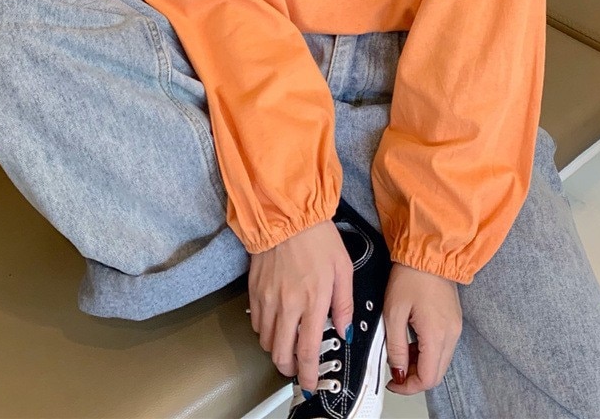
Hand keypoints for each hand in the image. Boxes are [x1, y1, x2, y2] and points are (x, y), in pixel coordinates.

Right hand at [247, 218, 353, 393]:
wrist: (288, 215)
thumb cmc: (318, 237)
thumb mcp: (344, 268)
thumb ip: (345, 303)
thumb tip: (345, 330)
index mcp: (313, 301)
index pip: (308, 351)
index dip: (308, 374)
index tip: (310, 383)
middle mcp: (287, 305)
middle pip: (280, 354)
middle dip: (289, 368)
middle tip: (298, 368)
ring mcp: (267, 299)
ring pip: (266, 341)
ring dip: (276, 349)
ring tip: (288, 344)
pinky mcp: (254, 290)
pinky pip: (256, 322)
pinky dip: (264, 330)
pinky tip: (276, 322)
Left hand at [382, 262, 462, 394]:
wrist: (429, 252)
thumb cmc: (410, 276)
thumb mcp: (394, 312)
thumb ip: (395, 346)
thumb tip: (398, 371)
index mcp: (437, 334)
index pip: (428, 378)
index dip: (409, 386)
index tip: (392, 381)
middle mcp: (451, 334)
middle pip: (437, 373)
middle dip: (415, 377)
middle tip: (395, 370)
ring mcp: (455, 327)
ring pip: (440, 361)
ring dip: (421, 364)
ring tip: (400, 351)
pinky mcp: (455, 320)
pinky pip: (443, 347)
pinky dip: (428, 351)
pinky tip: (412, 340)